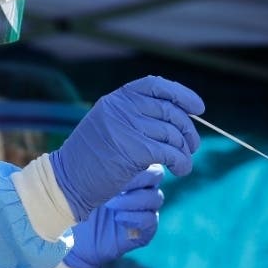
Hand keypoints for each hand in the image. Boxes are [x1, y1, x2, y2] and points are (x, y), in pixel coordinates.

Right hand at [49, 76, 202, 220]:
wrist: (68, 182)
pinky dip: (181, 162)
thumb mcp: (109, 126)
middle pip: (169, 111)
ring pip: (172, 134)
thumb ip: (136, 116)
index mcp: (116, 99)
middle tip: (192, 146)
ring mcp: (127, 128)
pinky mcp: (134, 150)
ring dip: (185, 150)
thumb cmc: (91, 159)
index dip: (182, 95)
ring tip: (184, 163)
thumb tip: (177, 116)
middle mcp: (122, 108)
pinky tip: (181, 170)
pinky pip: (170, 153)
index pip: (156, 86)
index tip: (199, 108)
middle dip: (188, 130)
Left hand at [65, 166, 164, 267]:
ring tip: (110, 203)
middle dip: (137, 178)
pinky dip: (135, 218)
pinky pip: (151, 220)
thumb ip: (106, 163)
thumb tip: (116, 146)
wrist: (73, 236)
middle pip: (157, 175)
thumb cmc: (78, 201)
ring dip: (133, 199)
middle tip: (116, 184)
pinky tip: (117, 218)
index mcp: (132, 172)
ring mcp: (146, 210)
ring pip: (156, 198)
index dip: (137, 159)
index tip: (116, 163)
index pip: (148, 157)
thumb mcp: (90, 177)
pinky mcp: (145, 231)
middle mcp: (142, 189)